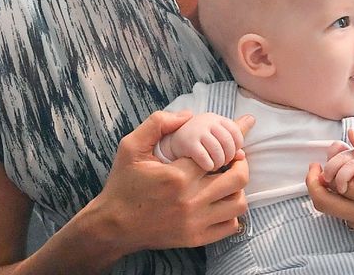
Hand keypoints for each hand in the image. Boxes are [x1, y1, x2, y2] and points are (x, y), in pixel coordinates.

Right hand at [91, 111, 254, 253]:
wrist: (113, 225)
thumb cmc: (122, 184)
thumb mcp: (130, 146)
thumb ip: (157, 124)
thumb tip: (188, 115)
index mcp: (177, 176)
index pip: (219, 153)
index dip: (229, 143)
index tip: (233, 138)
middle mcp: (190, 200)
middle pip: (237, 178)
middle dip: (240, 163)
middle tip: (233, 158)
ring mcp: (195, 222)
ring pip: (239, 203)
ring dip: (237, 188)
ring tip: (226, 180)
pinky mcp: (196, 238)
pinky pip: (231, 226)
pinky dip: (232, 213)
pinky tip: (220, 202)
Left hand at [307, 129, 353, 251]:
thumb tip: (350, 135)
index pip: (335, 179)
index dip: (330, 164)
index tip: (332, 153)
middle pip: (323, 202)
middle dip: (314, 183)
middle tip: (317, 169)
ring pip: (336, 214)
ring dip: (335, 195)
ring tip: (348, 179)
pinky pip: (351, 225)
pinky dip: (349, 209)